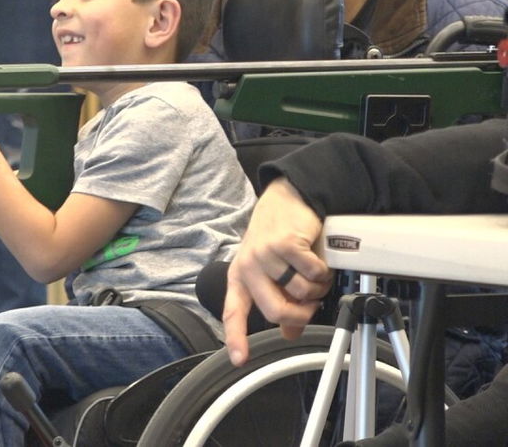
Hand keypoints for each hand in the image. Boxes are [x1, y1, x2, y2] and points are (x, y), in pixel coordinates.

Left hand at [223, 177, 333, 365]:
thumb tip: (289, 333)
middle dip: (300, 314)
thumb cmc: (280, 235)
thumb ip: (280, 302)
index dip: (236, 337)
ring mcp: (264, 255)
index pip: (233, 312)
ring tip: (314, 273)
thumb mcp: (273, 271)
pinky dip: (323, 271)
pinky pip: (313, 274)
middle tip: (311, 304)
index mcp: (240, 277)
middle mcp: (248, 267)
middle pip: (274, 311)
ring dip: (317, 288)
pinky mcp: (284, 244)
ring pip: (300, 293)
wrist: (288, 198)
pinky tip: (317, 259)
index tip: (239, 359)